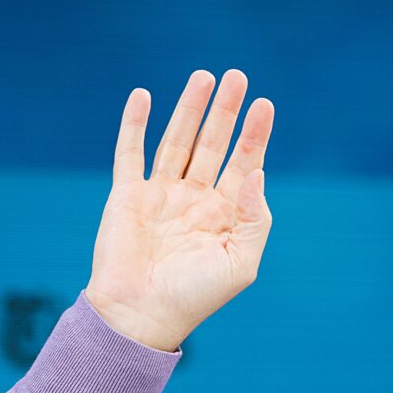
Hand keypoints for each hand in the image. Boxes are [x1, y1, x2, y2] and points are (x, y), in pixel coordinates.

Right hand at [85, 69, 274, 351]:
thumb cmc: (196, 297)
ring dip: (189, 109)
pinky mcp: (128, 196)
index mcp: (224, 214)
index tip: (264, 105)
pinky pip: (130, 153)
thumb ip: (254, 218)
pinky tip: (143, 96)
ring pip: (177, 141)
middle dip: (224, 111)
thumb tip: (257, 172)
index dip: (254, 134)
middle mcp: (194, 199)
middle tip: (237, 76)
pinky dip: (134, 124)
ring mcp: (160, 195)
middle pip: (213, 143)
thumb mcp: (240, 262)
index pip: (243, 164)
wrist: (142, 316)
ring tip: (204, 76)